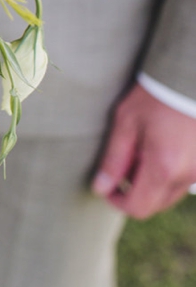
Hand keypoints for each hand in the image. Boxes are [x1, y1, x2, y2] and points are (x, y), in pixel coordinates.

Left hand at [93, 83, 195, 218]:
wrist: (188, 79)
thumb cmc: (155, 97)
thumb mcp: (126, 123)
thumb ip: (113, 160)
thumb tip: (100, 188)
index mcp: (164, 167)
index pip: (138, 207)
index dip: (117, 202)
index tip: (106, 187)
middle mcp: (187, 175)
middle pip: (155, 205)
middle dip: (134, 192)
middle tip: (124, 163)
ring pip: (169, 194)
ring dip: (151, 184)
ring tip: (143, 151)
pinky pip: (183, 181)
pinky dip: (167, 175)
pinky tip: (159, 149)